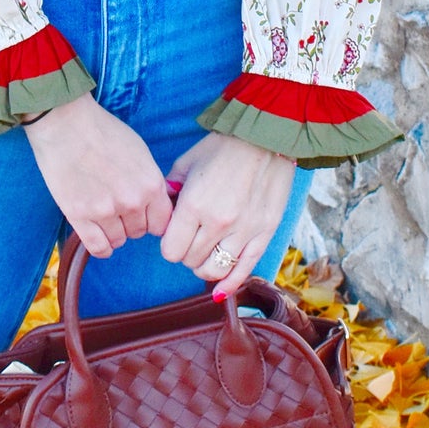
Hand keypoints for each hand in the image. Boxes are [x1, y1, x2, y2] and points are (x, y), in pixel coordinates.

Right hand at [25, 95, 173, 257]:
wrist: (66, 123)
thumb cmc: (103, 131)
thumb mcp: (140, 152)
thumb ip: (150, 180)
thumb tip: (158, 202)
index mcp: (150, 184)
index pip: (162, 223)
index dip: (153, 219)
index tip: (144, 214)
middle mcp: (132, 202)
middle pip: (139, 232)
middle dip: (131, 222)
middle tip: (118, 207)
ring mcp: (105, 211)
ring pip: (119, 240)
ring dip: (114, 231)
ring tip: (104, 215)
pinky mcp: (79, 216)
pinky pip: (98, 247)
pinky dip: (101, 247)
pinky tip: (99, 237)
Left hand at [159, 133, 296, 294]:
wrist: (266, 137)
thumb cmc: (222, 147)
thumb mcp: (186, 163)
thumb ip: (169, 191)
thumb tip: (162, 212)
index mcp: (194, 205)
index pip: (171, 251)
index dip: (169, 244)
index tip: (174, 233)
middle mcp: (218, 223)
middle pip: (190, 261)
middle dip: (186, 252)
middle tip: (191, 236)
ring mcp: (244, 231)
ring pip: (214, 270)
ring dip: (205, 266)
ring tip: (205, 251)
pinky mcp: (264, 234)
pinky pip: (244, 270)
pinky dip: (230, 284)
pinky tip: (220, 290)